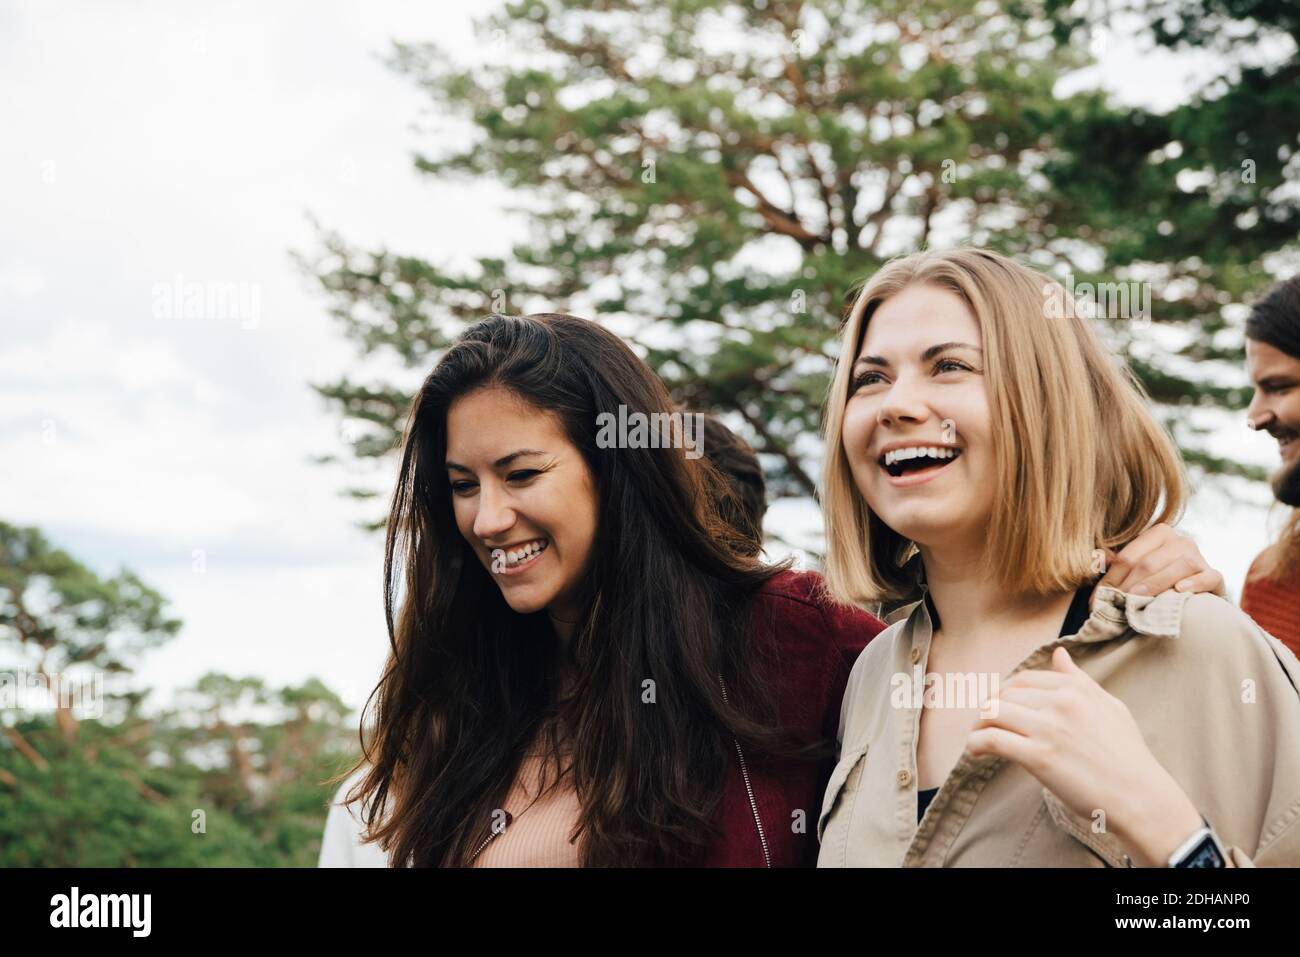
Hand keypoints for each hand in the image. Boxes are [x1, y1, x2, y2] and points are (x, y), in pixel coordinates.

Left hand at [968, 647, 1202, 865]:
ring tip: (977, 737)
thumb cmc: (1128, 756)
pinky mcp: (1039, 757)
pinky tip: (976, 752)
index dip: (1005, 693)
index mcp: (1076, 689)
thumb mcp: (1110, 708)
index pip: (1023, 680)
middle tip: (984, 724)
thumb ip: (1080, 680)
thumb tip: (1058, 654)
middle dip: (988, 708)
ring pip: (993, 713)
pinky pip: (992, 740)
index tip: (1000, 708)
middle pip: (1004, 695)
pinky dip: (976, 744)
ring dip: (978, 724)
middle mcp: (1061, 703)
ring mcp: (1049, 729)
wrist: (1141, 797)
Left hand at [1095, 523, 1224, 605]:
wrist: (1193, 592)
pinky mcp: (1215, 576)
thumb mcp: (1135, 568)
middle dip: (1128, 585)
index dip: (1111, 578)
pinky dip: (1195, 583)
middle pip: (1149, 563)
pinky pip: (1208, 576)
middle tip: (1114, 605)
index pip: (1128, 557)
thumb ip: (1116, 564)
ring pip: (1177, 567)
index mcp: (1158, 533)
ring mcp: (1199, 557)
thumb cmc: (1156, 580)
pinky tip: (1180, 590)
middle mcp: (1180, 541)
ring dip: (1155, 584)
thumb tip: (1096, 561)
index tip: (1097, 599)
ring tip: (1137, 598)